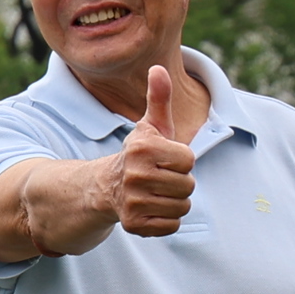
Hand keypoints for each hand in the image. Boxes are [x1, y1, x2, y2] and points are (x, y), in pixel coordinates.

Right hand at [103, 64, 195, 237]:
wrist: (106, 187)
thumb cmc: (139, 154)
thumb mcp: (150, 126)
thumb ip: (158, 98)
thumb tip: (157, 67)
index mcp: (143, 148)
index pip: (188, 160)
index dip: (181, 161)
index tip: (164, 160)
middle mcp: (135, 175)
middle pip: (188, 186)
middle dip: (179, 183)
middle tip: (160, 179)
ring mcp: (133, 201)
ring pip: (182, 207)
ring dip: (173, 202)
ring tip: (156, 194)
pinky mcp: (134, 224)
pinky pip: (171, 225)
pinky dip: (165, 220)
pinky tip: (151, 209)